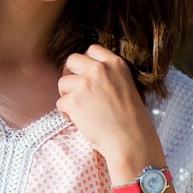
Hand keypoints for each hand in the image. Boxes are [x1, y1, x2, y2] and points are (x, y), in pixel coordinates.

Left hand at [56, 44, 164, 178]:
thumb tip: (84, 74)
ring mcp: (85, 84)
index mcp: (116, 64)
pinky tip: (79, 121)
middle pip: (72, 60)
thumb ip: (109, 76)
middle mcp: (100, 69)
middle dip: (71, 75)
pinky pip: (60, 102)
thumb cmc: (132, 121)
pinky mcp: (74, 101)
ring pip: (62, 83)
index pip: (92, 49)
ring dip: (67, 96)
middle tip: (77, 91)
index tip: (87, 76)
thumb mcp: (127, 87)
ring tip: (81, 110)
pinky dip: (66, 113)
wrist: (132, 142)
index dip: (86, 63)